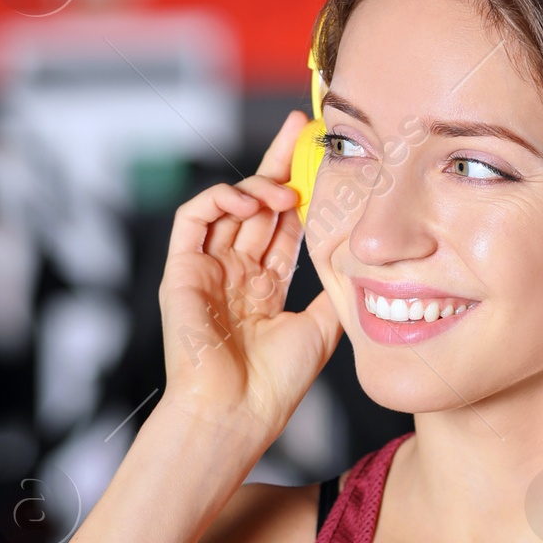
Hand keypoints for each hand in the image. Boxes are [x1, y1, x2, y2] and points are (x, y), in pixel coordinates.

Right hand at [159, 111, 341, 448]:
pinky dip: (219, 200)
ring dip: (256, 186)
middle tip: (300, 128)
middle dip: (279, 164)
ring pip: (227, 206)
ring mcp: (207, 271)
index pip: (283, 225)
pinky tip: (248, 199)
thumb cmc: (273, 385)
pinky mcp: (181, 272)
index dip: (302, 191)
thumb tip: (361, 260)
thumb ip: (334, 291)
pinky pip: (193, 219)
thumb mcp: (320, 328)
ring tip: (284, 191)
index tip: (324, 158)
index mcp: (264, 288)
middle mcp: (234, 274)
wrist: (235, 413)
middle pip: (257, 206)